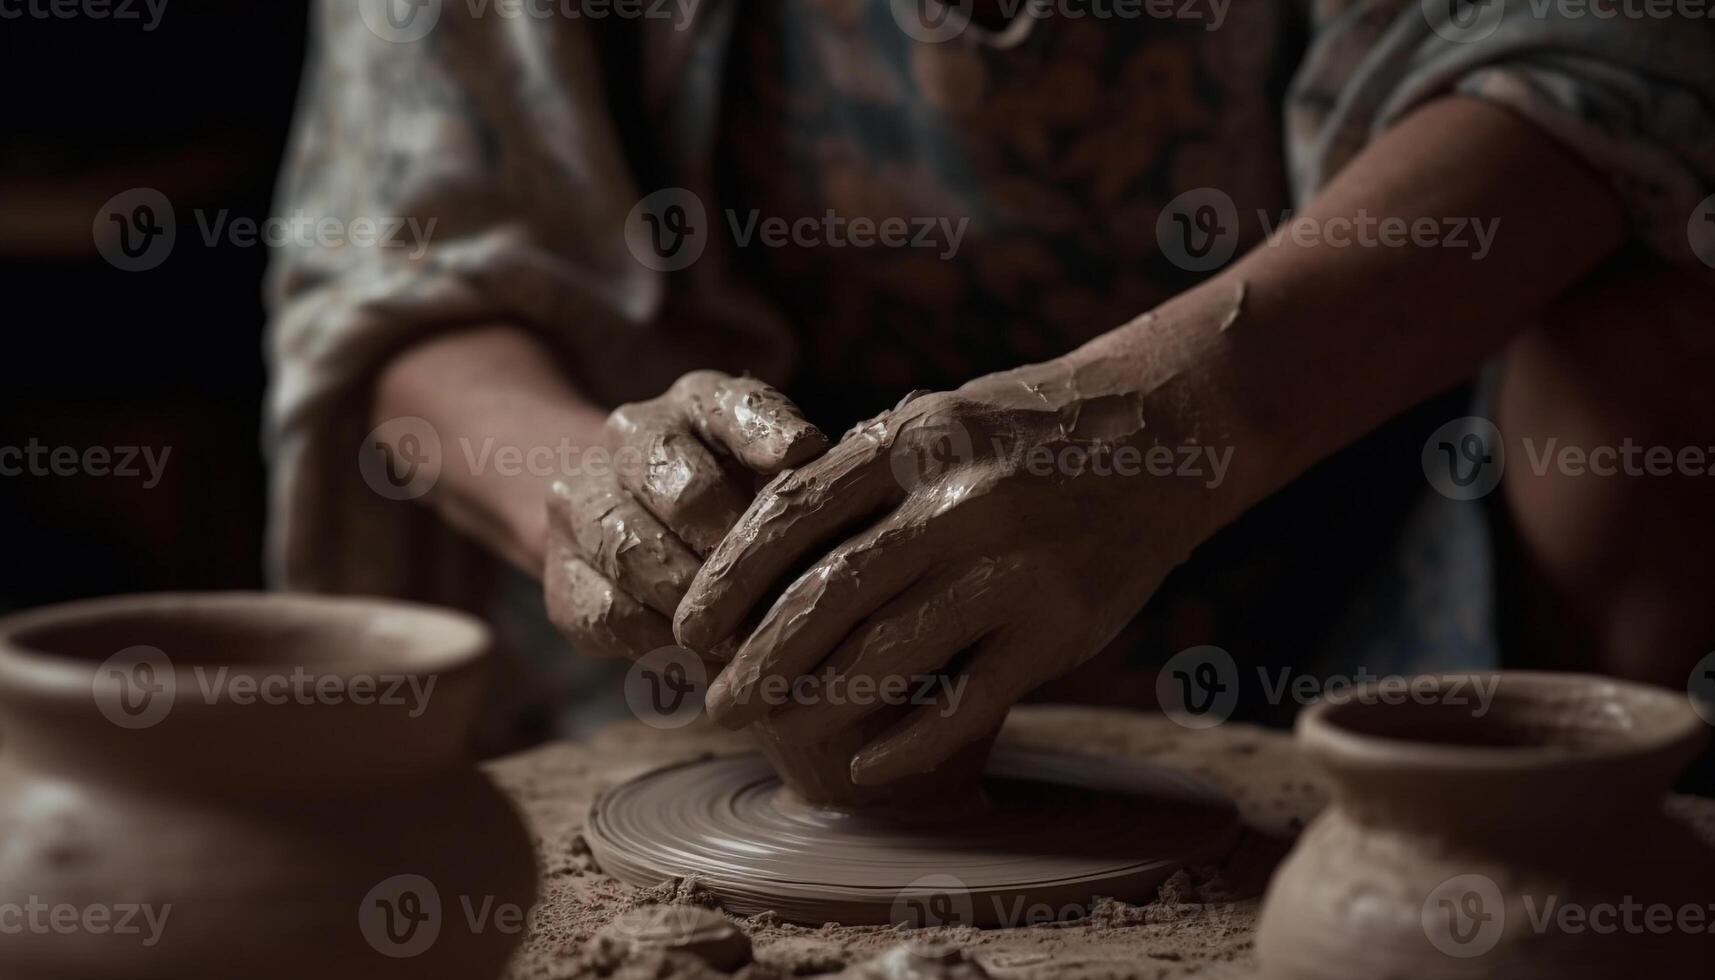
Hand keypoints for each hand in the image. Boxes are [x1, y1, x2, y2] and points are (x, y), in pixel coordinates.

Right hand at [545, 371, 826, 659]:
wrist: (635, 524)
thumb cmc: (743, 506)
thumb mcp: (779, 481)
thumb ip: (804, 482)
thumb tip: (827, 500)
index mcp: (699, 400)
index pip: (735, 406)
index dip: (768, 435)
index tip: (802, 458)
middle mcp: (631, 433)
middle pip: (683, 490)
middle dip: (734, 551)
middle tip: (779, 594)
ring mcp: (583, 499)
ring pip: (636, 555)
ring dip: (697, 605)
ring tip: (748, 638)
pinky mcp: (561, 573)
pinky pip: (611, 612)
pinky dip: (662, 641)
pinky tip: (702, 655)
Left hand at [673, 359, 1226, 783]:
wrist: (1167, 428)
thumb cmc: (1027, 429)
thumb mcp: (938, 418)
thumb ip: (860, 474)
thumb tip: (761, 546)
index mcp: (913, 441)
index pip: (791, 516)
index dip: (728, 580)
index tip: (687, 628)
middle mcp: (958, 502)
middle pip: (828, 595)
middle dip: (757, 658)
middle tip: (714, 702)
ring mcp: (1014, 567)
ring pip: (887, 653)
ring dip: (815, 702)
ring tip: (770, 730)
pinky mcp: (1062, 626)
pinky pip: (968, 700)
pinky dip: (909, 741)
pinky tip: (866, 764)